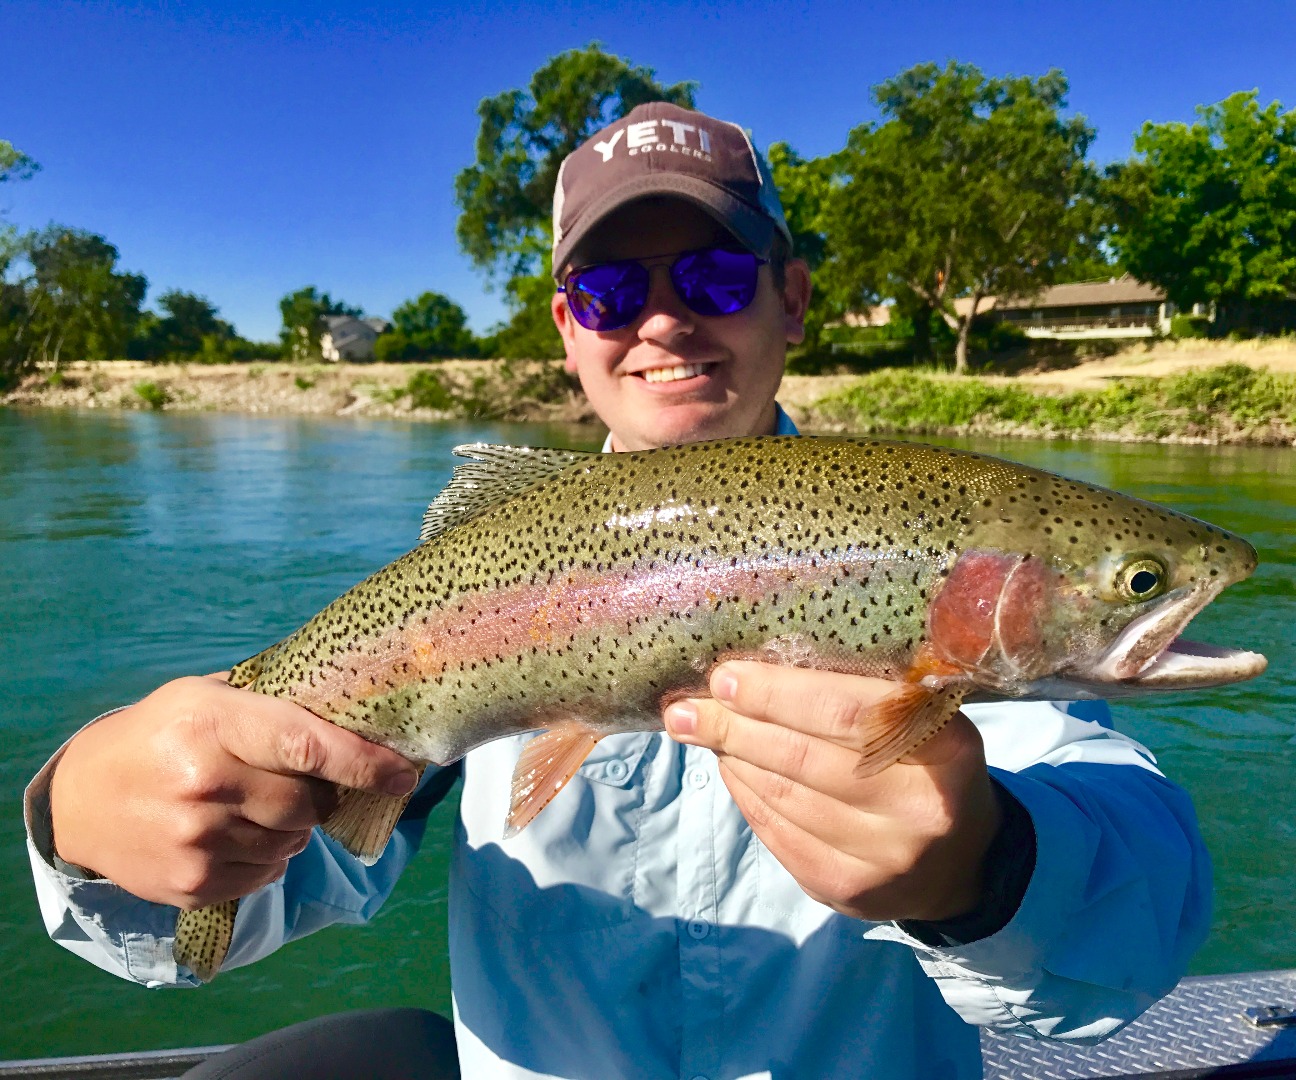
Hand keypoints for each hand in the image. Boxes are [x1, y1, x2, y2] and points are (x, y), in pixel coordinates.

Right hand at [49, 674, 418, 909]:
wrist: (81, 799)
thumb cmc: (161, 734)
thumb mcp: (206, 696)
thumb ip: (274, 705)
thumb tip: (359, 715)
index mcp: (213, 723)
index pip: (307, 746)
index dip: (364, 763)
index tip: (404, 773)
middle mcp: (206, 784)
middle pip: (309, 803)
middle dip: (322, 796)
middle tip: (303, 783)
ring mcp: (198, 841)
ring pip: (293, 842)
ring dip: (293, 828)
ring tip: (254, 805)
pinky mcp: (193, 884)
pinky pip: (268, 874)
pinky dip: (267, 856)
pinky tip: (233, 833)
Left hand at [663, 661, 1001, 922]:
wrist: (962, 864)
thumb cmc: (926, 767)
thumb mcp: (919, 721)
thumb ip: (860, 696)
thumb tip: (755, 670)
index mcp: (947, 748)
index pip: (848, 713)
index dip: (779, 694)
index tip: (726, 676)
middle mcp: (922, 808)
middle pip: (806, 758)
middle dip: (736, 726)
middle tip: (689, 706)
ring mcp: (886, 858)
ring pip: (786, 798)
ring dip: (734, 758)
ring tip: (700, 729)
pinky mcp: (851, 892)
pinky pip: (781, 836)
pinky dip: (747, 796)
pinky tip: (730, 769)